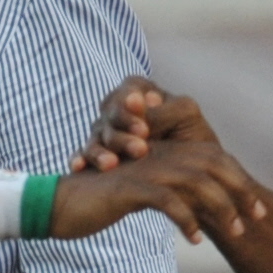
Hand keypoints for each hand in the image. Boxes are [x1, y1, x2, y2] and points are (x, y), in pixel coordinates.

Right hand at [51, 142, 264, 245]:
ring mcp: (145, 169)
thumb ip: (169, 193)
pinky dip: (186, 219)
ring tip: (234, 231)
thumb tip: (199, 209)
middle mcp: (158, 155)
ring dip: (220, 208)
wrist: (60, 205)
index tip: (257, 210)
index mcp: (165, 154)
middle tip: (256, 219)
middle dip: (239, 192)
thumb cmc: (101, 202)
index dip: (239, 181)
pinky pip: (168, 201)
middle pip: (212, 166)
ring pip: (196, 182)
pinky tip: (195, 240)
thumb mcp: (141, 195)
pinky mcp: (130, 188)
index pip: (213, 159)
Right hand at [72, 78, 221, 171]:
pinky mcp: (98, 158)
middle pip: (110, 114)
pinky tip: (78, 167)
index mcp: (143, 95)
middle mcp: (122, 112)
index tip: (144, 130)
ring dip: (102, 150)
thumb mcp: (187, 120)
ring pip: (97, 136)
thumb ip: (168, 108)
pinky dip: (79, 159)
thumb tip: (145, 103)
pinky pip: (81, 155)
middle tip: (140, 149)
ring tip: (111, 165)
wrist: (193, 182)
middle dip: (122, 131)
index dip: (130, 107)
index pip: (129, 90)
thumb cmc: (194, 145)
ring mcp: (107, 135)